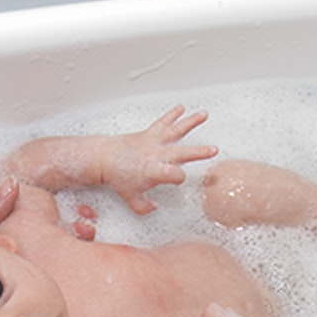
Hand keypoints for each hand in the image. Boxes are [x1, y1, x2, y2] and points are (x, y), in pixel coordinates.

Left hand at [103, 106, 218, 213]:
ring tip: (203, 115)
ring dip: (191, 122)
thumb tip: (153, 207)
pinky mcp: (149, 134)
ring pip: (175, 131)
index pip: (175, 175)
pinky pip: (163, 123)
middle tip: (213, 150)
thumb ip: (143, 206)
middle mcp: (156, 155)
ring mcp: (153, 142)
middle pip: (181, 152)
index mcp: (154, 171)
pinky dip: (172, 115)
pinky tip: (182, 108)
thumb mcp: (130, 198)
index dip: (180, 178)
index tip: (179, 180)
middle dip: (198, 152)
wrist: (104, 158)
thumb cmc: (117, 177)